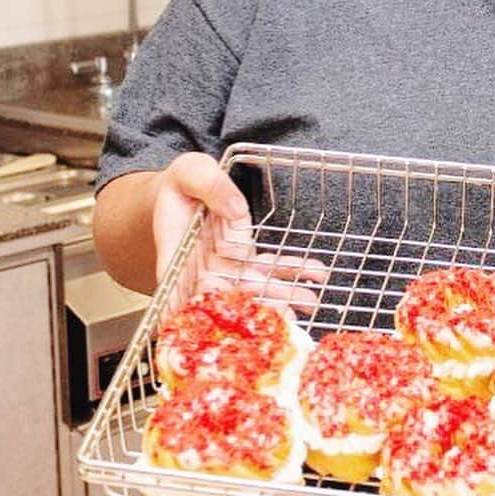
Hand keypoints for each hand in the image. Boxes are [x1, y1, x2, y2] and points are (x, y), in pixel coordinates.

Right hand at [153, 152, 325, 310]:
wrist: (190, 185)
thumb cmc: (183, 180)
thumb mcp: (190, 171)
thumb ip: (209, 185)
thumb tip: (235, 208)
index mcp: (177, 249)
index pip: (178, 285)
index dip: (190, 308)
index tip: (211, 324)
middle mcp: (200, 266)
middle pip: (225, 294)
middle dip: (254, 308)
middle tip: (283, 318)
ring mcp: (224, 264)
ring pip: (253, 286)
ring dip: (283, 296)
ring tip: (310, 302)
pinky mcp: (243, 257)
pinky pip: (270, 266)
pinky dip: (294, 270)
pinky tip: (317, 274)